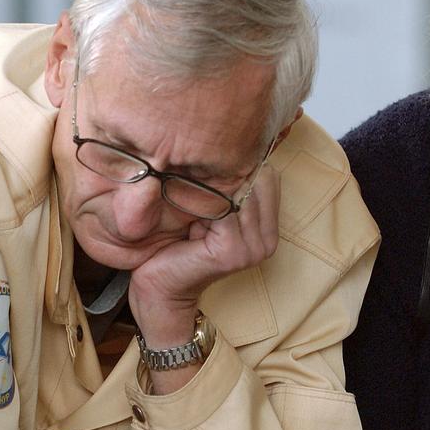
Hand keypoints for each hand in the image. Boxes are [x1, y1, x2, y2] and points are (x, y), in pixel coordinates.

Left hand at [128, 167, 280, 392]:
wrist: (159, 288)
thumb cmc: (177, 243)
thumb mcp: (208, 209)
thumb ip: (228, 185)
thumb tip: (229, 141)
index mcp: (269, 228)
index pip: (267, 175)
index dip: (236, 165)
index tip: (205, 168)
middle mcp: (268, 240)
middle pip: (253, 179)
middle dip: (222, 175)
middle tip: (191, 183)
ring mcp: (254, 248)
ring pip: (237, 191)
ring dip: (208, 188)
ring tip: (186, 200)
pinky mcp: (233, 253)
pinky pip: (220, 208)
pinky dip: (198, 202)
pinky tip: (184, 216)